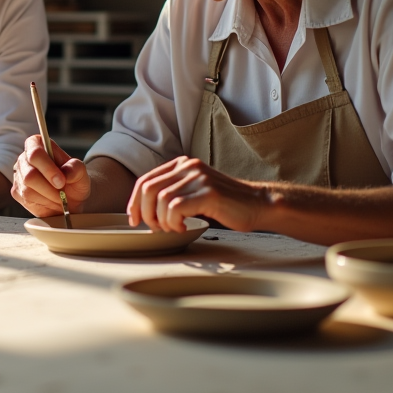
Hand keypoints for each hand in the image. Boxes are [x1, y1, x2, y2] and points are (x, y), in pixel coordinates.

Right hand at [11, 135, 89, 216]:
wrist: (71, 197)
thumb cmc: (73, 180)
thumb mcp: (81, 172)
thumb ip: (76, 168)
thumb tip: (67, 172)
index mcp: (36, 144)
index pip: (35, 153)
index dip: (48, 168)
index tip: (61, 181)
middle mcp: (24, 158)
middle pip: (29, 175)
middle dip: (49, 187)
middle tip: (62, 192)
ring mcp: (18, 175)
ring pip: (28, 190)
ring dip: (48, 197)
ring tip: (60, 197)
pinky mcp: (17, 192)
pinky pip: (27, 200)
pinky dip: (43, 203)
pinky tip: (51, 200)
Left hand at [127, 155, 268, 232]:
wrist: (257, 204)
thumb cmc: (224, 204)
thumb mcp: (193, 192)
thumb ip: (173, 193)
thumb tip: (144, 212)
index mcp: (181, 164)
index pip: (145, 180)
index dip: (134, 202)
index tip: (134, 219)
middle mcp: (188, 166)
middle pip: (148, 189)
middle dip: (145, 213)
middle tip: (155, 228)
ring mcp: (199, 178)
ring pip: (161, 200)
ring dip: (162, 220)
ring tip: (173, 228)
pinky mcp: (208, 192)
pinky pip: (177, 207)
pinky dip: (174, 221)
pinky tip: (183, 227)